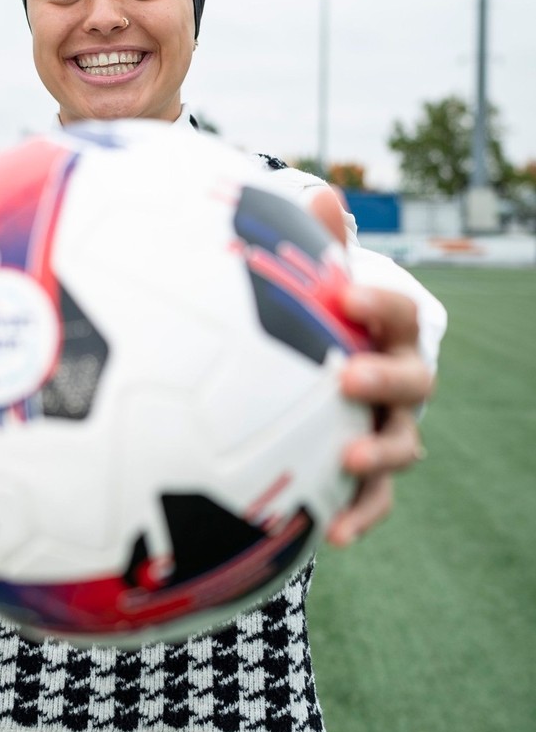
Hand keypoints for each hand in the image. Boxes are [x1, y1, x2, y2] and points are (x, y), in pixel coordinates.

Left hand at [308, 186, 432, 544]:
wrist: (336, 377)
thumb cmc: (324, 324)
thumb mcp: (320, 285)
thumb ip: (320, 247)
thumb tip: (319, 193)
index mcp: (390, 333)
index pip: (398, 314)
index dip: (379, 305)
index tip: (345, 293)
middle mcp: (401, 382)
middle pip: (412, 380)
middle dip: (384, 377)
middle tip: (346, 375)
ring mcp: (391, 429)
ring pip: (403, 445)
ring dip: (379, 450)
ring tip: (345, 455)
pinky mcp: (372, 475)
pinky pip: (375, 499)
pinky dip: (361, 517)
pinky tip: (334, 538)